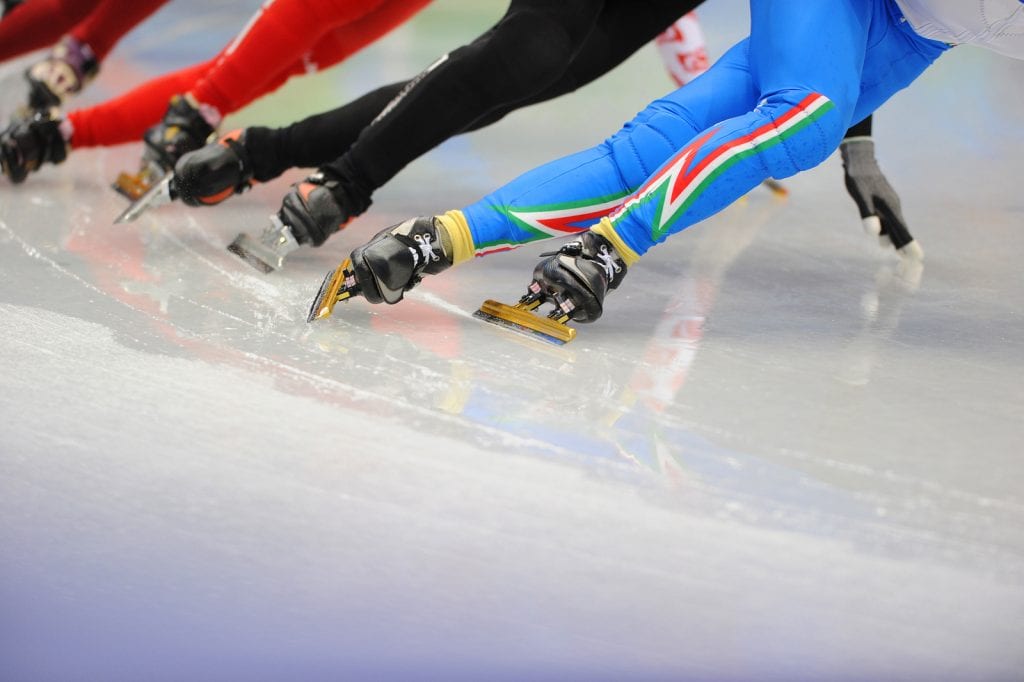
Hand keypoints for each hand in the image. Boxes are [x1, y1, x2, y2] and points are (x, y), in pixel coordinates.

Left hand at [840, 137, 922, 260]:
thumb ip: (867, 214)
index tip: (918, 258)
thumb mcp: (860, 196)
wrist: (860, 160)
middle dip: (907, 247)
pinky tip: (888, 242)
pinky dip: (892, 234)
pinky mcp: (885, 204)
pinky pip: (891, 223)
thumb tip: (874, 233)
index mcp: (889, 208)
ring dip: (899, 242)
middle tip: (916, 264)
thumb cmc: (858, 178)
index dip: (908, 244)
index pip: (901, 230)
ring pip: (896, 228)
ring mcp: (890, 206)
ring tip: (904, 259)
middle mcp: (893, 208)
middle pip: (901, 231)